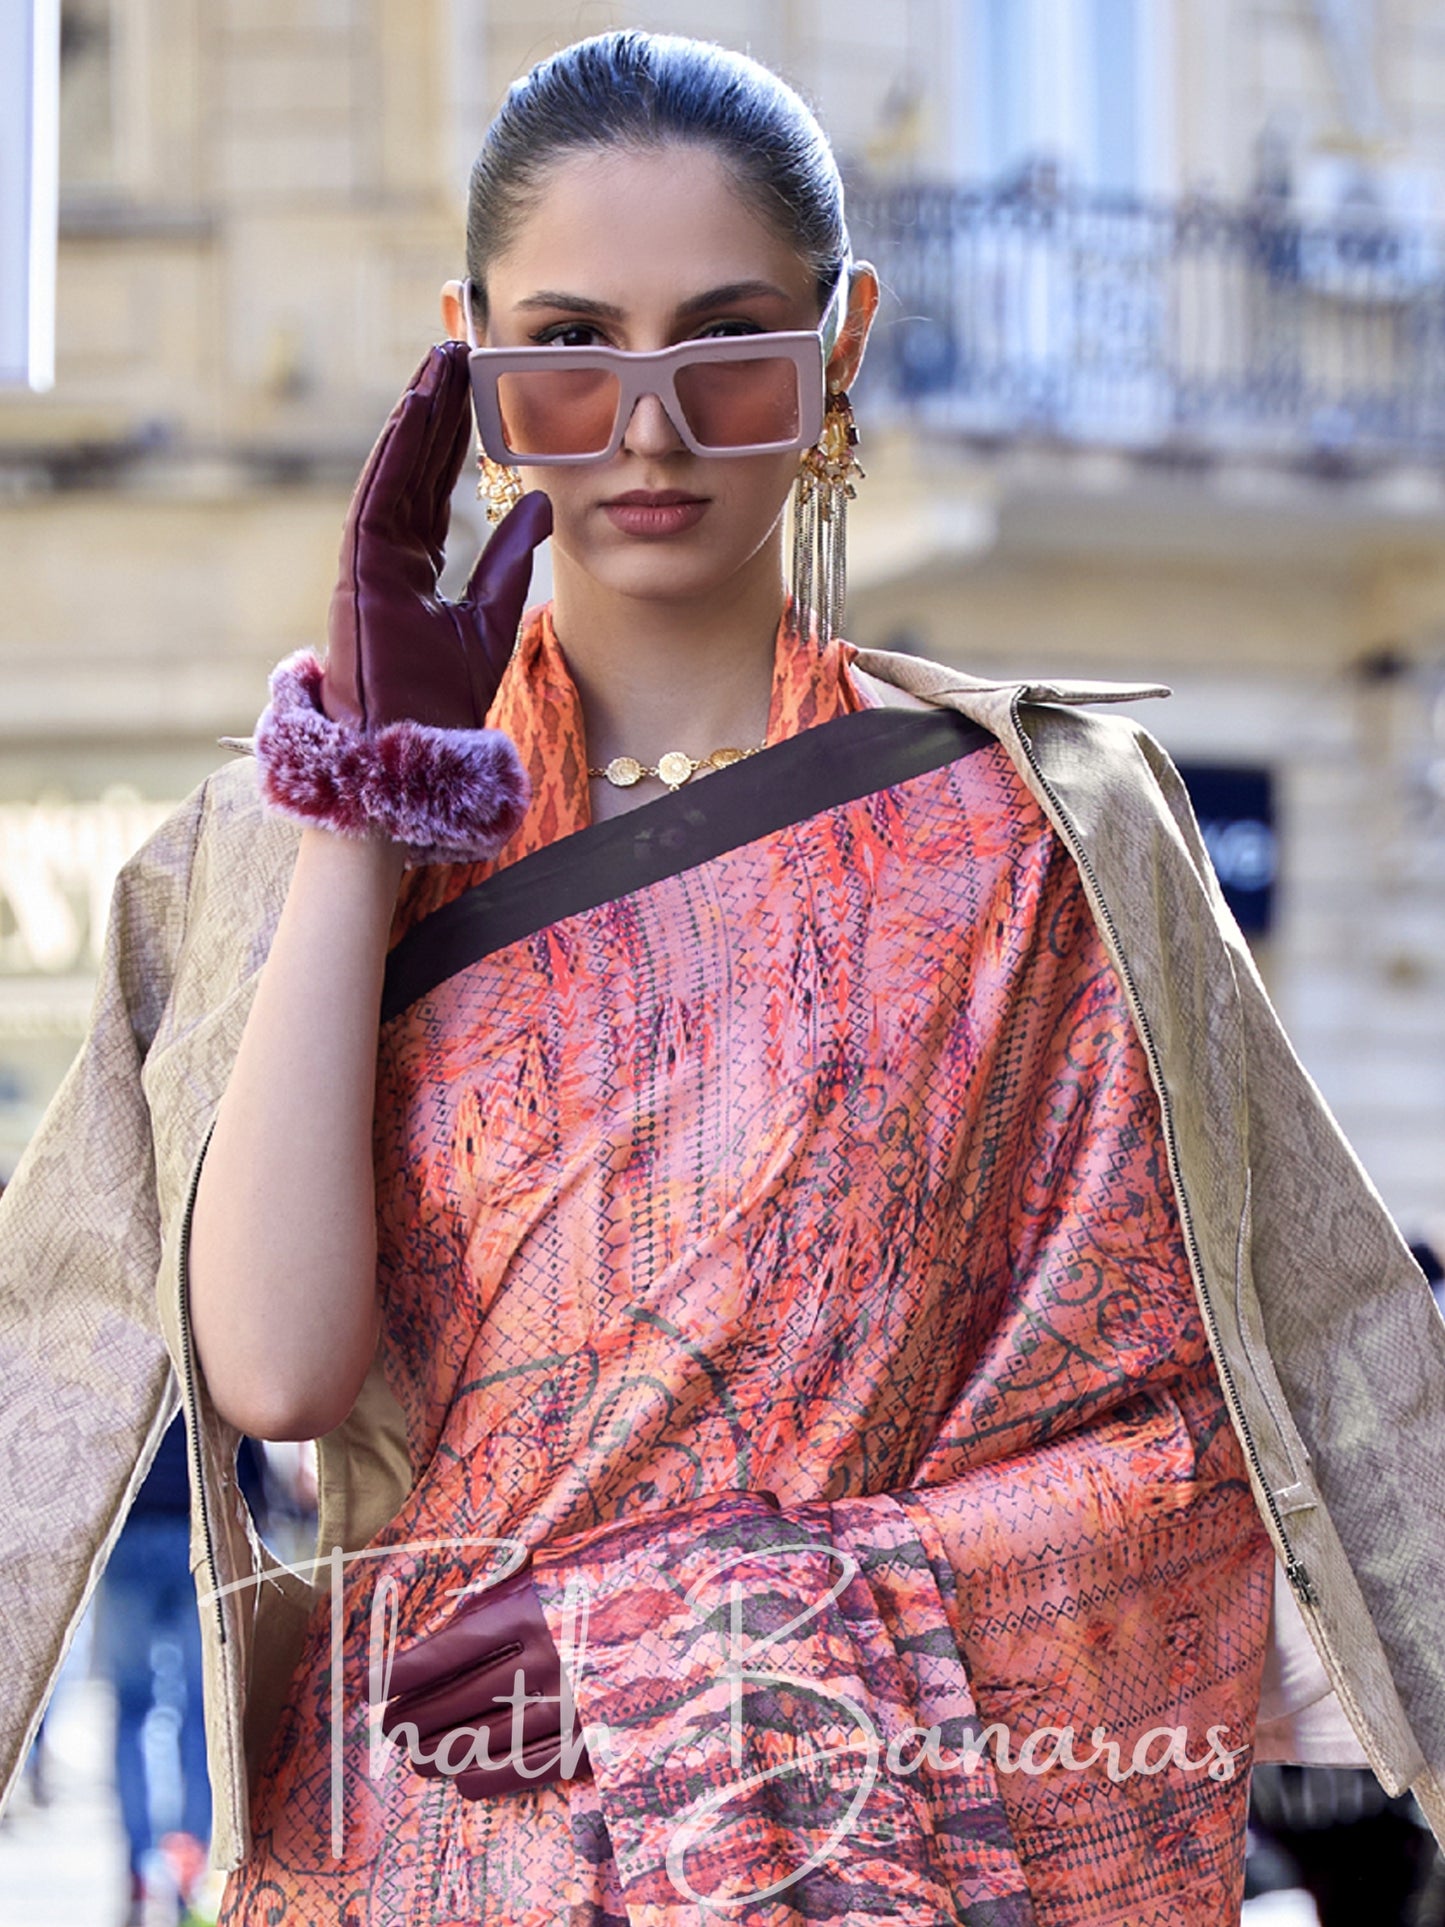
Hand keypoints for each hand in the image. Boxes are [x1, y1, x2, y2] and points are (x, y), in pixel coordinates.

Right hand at [321, 339, 551, 731]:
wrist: (411, 749)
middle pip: (414, 465)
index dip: (453, 437)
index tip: (474, 388)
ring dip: (417, 411)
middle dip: (435, 407)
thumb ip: (509, 558)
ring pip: (395, 468)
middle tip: (457, 350)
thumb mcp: (491, 616)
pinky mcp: (358, 566)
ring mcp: (368, 557)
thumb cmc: (442, 700)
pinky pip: (378, 493)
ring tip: (440, 357)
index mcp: (412, 566)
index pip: (434, 486)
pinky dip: (397, 448)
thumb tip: (542, 502)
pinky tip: (416, 405)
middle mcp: (386, 553)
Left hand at [379, 1550, 590, 1797]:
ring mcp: (575, 1704)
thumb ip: (502, 1600)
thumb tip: (443, 1634)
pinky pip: (530, 1768)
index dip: (406, 1669)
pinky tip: (460, 1778)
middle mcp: (551, 1659)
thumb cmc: (611, 1581)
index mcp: (537, 1609)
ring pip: (489, 1738)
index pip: (452, 1648)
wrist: (691, 1608)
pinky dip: (488, 1777)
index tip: (374, 1683)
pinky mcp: (595, 1737)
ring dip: (441, 1750)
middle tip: (389, 1725)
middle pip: (463, 1698)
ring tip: (413, 1754)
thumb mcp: (554, 1571)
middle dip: (416, 1715)